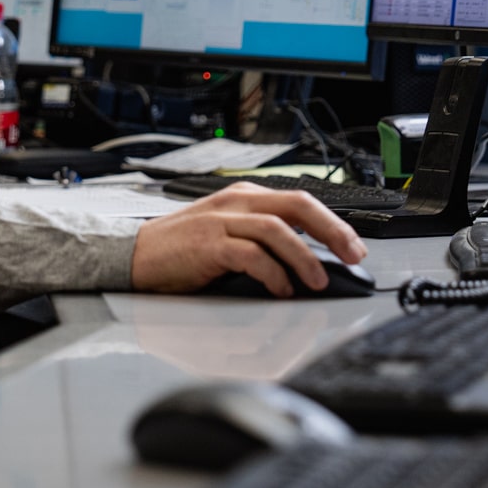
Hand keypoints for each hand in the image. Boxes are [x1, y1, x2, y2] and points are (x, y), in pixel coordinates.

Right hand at [130, 183, 367, 297]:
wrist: (133, 256)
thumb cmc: (181, 252)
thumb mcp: (227, 235)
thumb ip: (262, 240)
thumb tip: (307, 260)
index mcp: (244, 198)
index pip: (300, 201)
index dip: (333, 223)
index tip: (354, 246)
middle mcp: (236, 203)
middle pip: (298, 205)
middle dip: (332, 231)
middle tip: (352, 256)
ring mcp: (221, 221)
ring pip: (278, 229)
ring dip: (304, 257)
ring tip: (317, 281)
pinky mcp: (208, 245)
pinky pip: (251, 254)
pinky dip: (272, 273)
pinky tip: (280, 289)